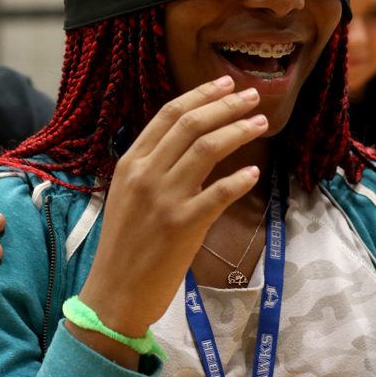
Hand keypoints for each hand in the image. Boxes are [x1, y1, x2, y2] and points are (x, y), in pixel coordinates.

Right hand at [77, 76, 265, 343]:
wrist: (115, 292)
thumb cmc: (123, 245)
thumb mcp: (126, 195)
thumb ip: (150, 167)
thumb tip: (186, 144)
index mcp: (130, 162)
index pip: (168, 115)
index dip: (201, 95)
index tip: (226, 84)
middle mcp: (145, 174)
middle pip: (191, 124)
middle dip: (226, 105)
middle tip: (253, 96)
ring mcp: (164, 198)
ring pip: (207, 148)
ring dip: (238, 130)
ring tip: (260, 123)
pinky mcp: (183, 225)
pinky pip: (218, 193)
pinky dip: (239, 179)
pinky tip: (254, 173)